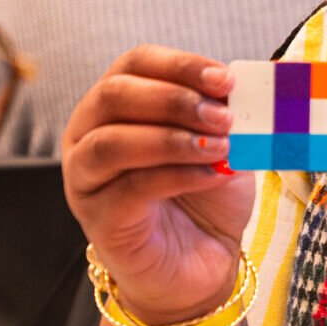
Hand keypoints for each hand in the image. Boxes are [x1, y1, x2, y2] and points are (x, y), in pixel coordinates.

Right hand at [60, 46, 252, 325]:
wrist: (202, 261)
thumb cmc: (204, 195)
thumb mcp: (222, 144)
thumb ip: (224, 114)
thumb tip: (241, 88)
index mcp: (115, 104)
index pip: (134, 64)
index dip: (180, 65)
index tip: (226, 79)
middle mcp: (88, 135)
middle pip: (114, 95)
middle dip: (174, 99)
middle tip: (223, 115)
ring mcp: (85, 179)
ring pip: (111, 142)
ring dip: (171, 138)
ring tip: (218, 146)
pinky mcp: (98, 218)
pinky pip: (130, 188)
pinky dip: (176, 175)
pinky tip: (211, 176)